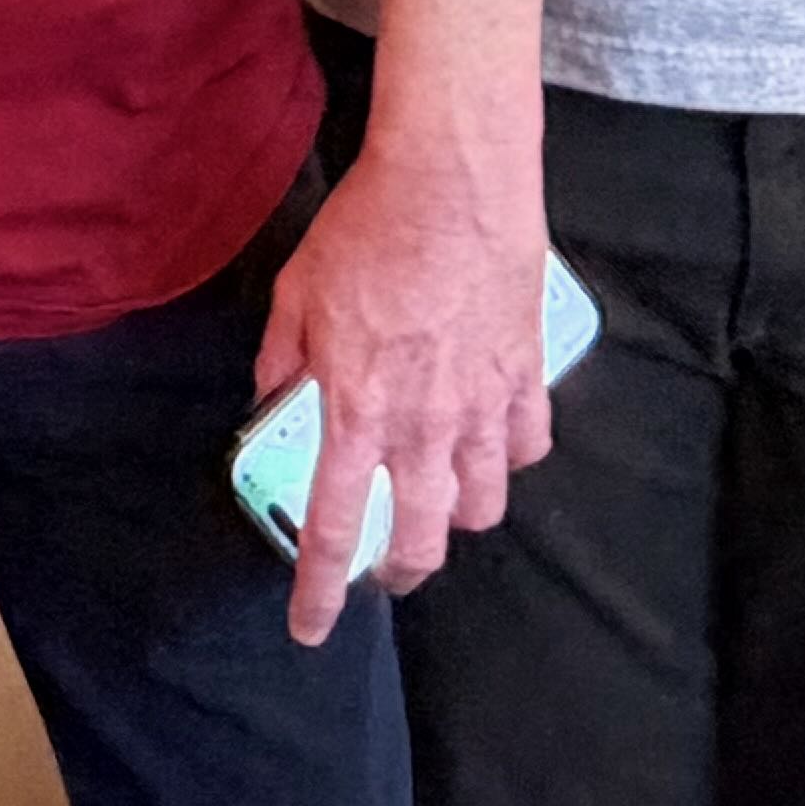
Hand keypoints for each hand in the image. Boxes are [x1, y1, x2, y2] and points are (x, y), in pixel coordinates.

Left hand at [250, 140, 550, 644]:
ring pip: (482, 506)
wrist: (450, 178)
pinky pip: (527, 446)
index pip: (334, 528)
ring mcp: (482, 406)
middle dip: (399, 571)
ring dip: (455, 515)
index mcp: (355, 411)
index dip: (319, 590)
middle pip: (420, 541)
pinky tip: (491, 440)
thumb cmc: (366, 228)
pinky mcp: (526, 375)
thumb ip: (282, 359)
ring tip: (438, 499)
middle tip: (386, 568)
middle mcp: (422, 426)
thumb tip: (276, 397)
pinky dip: (509, 455)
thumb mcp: (296, 292)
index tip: (310, 627)